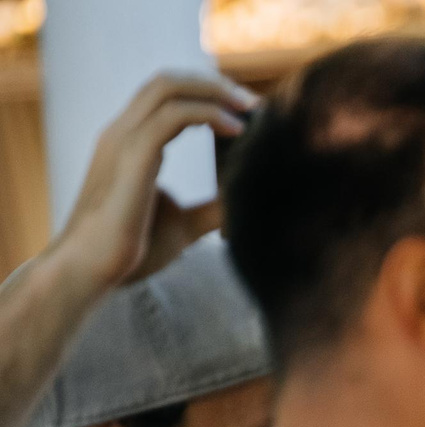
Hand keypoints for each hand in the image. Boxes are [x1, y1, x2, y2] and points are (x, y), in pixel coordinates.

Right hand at [49, 73, 257, 295]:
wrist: (91, 269)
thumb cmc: (130, 250)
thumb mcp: (184, 224)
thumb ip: (212, 209)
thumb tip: (245, 205)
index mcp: (129, 143)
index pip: (164, 97)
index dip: (204, 94)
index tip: (245, 111)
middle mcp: (123, 133)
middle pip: (166, 82)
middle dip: (213, 84)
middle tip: (255, 104)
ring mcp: (123, 140)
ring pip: (167, 88)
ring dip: (214, 91)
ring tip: (251, 110)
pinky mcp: (132, 157)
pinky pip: (171, 116)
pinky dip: (208, 114)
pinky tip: (237, 131)